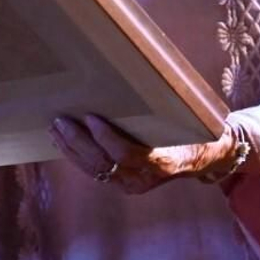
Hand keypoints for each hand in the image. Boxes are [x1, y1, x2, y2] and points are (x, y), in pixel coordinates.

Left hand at [49, 114, 239, 194]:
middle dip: (78, 142)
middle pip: (103, 163)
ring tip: (54, 129)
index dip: (106, 137)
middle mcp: (144, 179)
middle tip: (60, 120)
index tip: (91, 117)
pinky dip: (76, 157)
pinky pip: (95, 172)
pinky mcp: (122, 184)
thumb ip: (166, 106)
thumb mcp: (187, 119)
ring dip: (71, 149)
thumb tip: (141, 75)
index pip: (127, 154)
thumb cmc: (195, 130)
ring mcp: (131, 184)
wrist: (205, 158)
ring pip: (94, 170)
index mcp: (163, 163)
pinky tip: (63, 142)